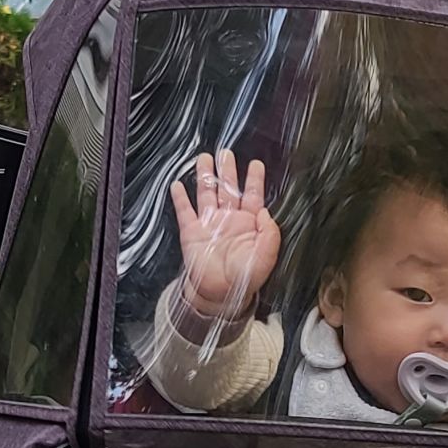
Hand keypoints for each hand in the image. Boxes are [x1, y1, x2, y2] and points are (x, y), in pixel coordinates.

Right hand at [170, 149, 280, 321]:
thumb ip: (270, 235)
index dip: (254, 179)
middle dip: (227, 170)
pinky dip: (180, 198)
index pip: (252, 195)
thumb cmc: (245, 278)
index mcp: (248, 223)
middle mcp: (229, 219)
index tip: (255, 164)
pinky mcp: (191, 232)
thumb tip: (264, 212)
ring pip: (206, 193)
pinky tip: (177, 184)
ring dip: (205, 176)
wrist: (220, 295)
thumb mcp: (266, 258)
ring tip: (204, 158)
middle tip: (226, 152)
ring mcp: (209, 224)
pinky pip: (184, 211)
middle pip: (228, 188)